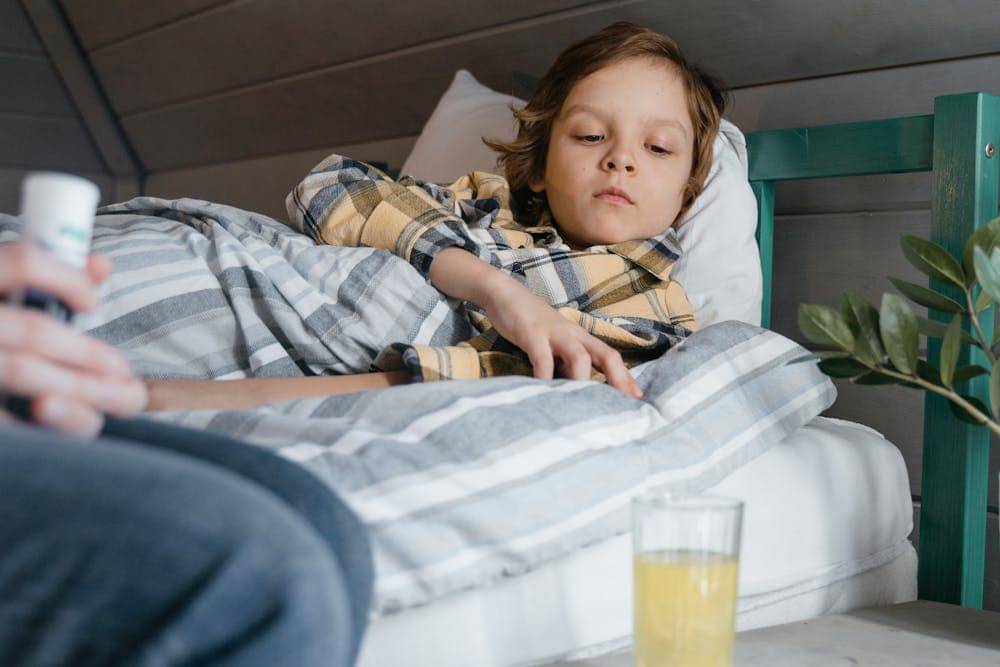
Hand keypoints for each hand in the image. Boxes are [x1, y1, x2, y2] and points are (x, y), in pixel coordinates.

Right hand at [0, 242, 147, 436]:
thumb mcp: (3, 295)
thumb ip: (48, 279)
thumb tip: (100, 266)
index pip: (22, 262)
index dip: (66, 279)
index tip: (93, 302)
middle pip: (31, 329)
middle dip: (89, 354)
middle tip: (125, 372)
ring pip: (19, 370)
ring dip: (80, 388)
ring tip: (121, 397)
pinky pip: (5, 419)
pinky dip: (43, 424)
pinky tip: (74, 422)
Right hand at [482, 274, 642, 397]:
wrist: (505, 293)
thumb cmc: (532, 323)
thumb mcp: (554, 342)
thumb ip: (566, 362)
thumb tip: (576, 390)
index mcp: (580, 337)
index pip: (610, 356)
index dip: (625, 376)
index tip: (638, 396)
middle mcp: (573, 334)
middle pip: (605, 354)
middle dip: (618, 378)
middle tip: (625, 402)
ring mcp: (553, 332)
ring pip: (579, 356)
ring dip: (582, 380)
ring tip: (581, 404)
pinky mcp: (531, 333)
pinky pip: (543, 358)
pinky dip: (545, 377)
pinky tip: (544, 391)